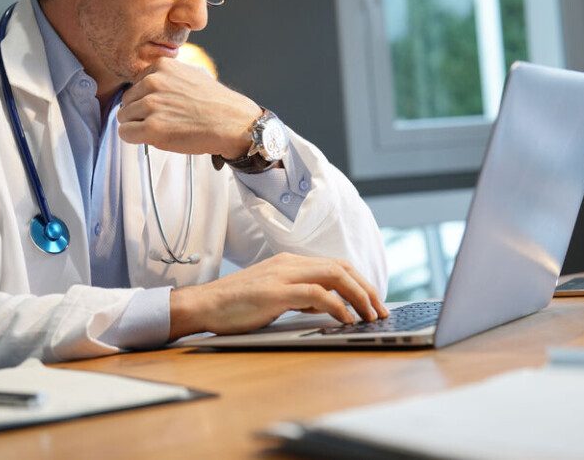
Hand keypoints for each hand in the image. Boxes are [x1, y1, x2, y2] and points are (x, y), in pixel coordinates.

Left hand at [117, 57, 260, 158]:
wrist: (233, 122)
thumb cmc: (216, 103)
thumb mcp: (191, 74)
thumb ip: (167, 76)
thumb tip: (147, 83)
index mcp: (161, 66)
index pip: (135, 84)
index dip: (146, 99)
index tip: (160, 107)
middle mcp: (153, 82)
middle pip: (127, 101)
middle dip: (139, 113)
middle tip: (162, 120)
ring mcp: (151, 104)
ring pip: (124, 117)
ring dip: (138, 126)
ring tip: (163, 128)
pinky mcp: (152, 127)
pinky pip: (126, 133)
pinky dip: (136, 138)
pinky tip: (154, 137)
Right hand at [168, 253, 389, 339]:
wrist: (202, 305)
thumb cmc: (234, 306)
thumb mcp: (272, 296)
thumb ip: (298, 296)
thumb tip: (325, 306)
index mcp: (289, 263)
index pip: (335, 265)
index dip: (359, 282)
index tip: (372, 301)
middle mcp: (289, 264)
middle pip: (341, 267)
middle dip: (366, 288)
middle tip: (381, 310)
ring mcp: (282, 276)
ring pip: (334, 276)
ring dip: (359, 296)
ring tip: (370, 316)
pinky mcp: (275, 293)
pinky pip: (317, 294)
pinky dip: (337, 306)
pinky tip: (346, 319)